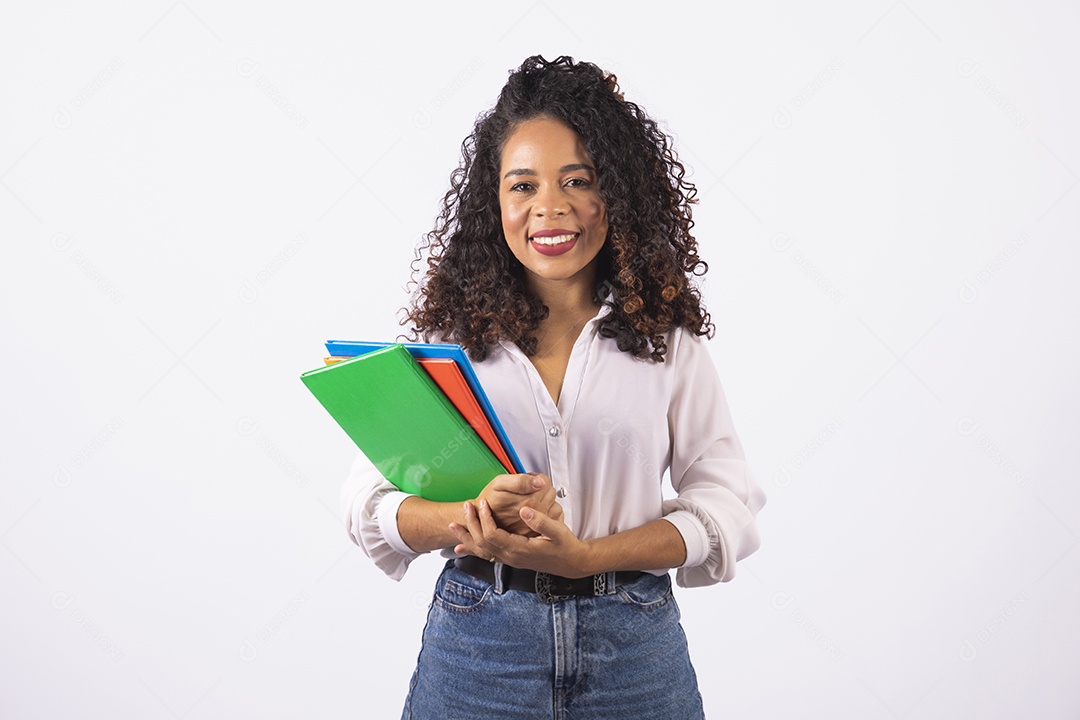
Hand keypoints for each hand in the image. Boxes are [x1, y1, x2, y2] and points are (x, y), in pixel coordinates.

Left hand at [449, 501, 592, 577]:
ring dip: (467, 537)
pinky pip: (487, 554)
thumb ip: (541, 522)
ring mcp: (509, 559)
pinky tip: (461, 547)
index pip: (493, 535)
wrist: (570, 562)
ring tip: (454, 526)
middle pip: (482, 543)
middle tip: (466, 506)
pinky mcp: (510, 558)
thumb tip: (524, 511)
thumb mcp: (558, 532)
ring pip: (481, 550)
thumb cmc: (565, 546)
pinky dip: (473, 549)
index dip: (485, 519)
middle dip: (471, 524)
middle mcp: (511, 557)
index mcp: (520, 549)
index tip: (484, 502)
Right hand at [476, 473, 563, 536]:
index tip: (526, 481)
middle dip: (541, 489)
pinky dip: (547, 513)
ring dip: (545, 501)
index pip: (545, 481)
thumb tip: (540, 481)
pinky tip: (535, 513)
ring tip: (530, 503)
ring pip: (554, 505)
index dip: (535, 477)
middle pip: (551, 492)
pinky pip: (553, 519)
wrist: (483, 523)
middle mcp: (535, 514)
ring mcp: (537, 525)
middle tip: (526, 492)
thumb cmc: (490, 503)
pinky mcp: (536, 532)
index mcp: (529, 501)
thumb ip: (520, 480)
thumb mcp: (499, 484)